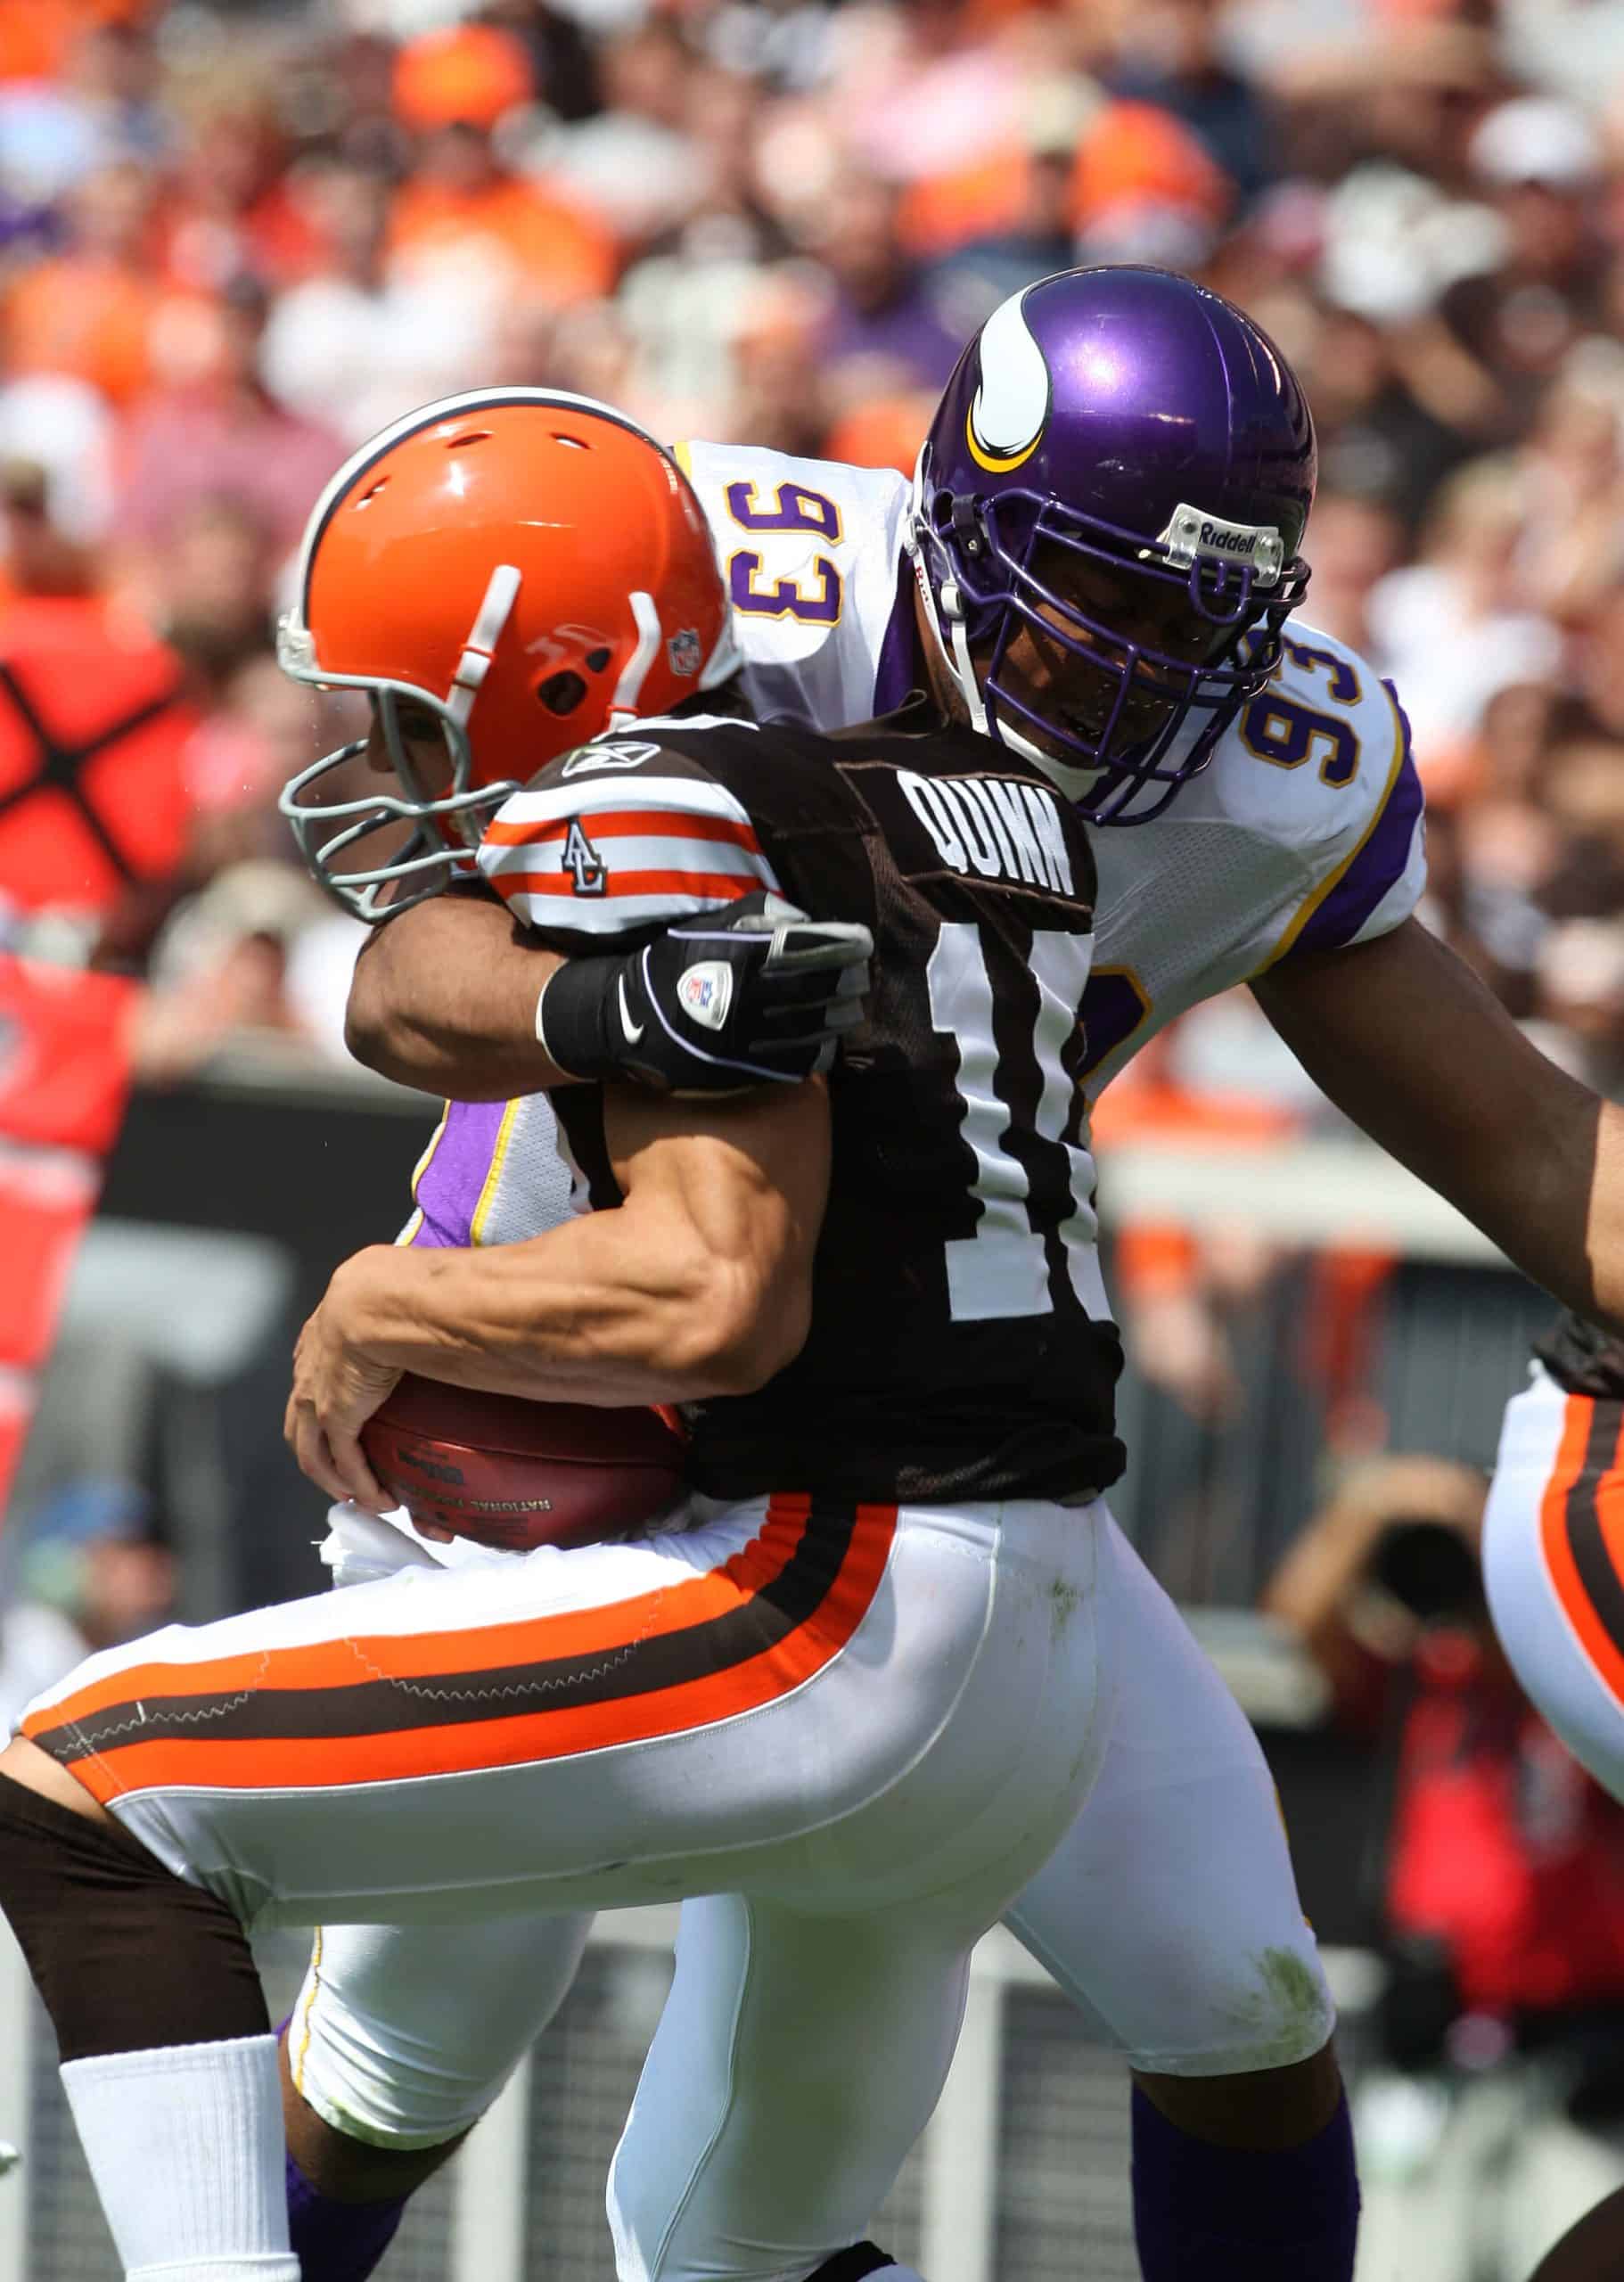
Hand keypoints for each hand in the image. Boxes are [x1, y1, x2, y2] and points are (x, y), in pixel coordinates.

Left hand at [285, 1251, 400, 1511]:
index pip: (311, 1381)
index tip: (340, 1428)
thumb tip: (447, 1302)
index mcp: (318, 1338)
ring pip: (313, 1454)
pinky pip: (344, 1464)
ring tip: (362, 1497)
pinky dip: (359, 1486)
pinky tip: (377, 1499)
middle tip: (345, 1475)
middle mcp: (308, 1371)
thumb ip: (404, 1307)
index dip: (321, 1410)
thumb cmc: (391, 1287)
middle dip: (320, 1455)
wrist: (377, 1300)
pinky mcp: (335, 1418)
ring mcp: (315, 1398)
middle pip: (301, 1425)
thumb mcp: (389, 1295)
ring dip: (336, 1480)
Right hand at [537, 891, 872, 1090]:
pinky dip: (820, 1048)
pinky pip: (798, 1059)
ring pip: (815, 1024)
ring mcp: (752, 1036)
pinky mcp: (747, 1069)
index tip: (863, 942)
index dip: (843, 943)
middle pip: (820, 986)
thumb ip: (754, 918)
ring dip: (840, 1014)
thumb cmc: (669, 966)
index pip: (810, 946)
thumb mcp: (705, 927)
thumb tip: (800, 918)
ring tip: (851, 1005)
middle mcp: (752, 996)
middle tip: (860, 975)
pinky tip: (828, 1039)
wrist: (628, 1021)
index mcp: (743, 956)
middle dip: (847, 979)